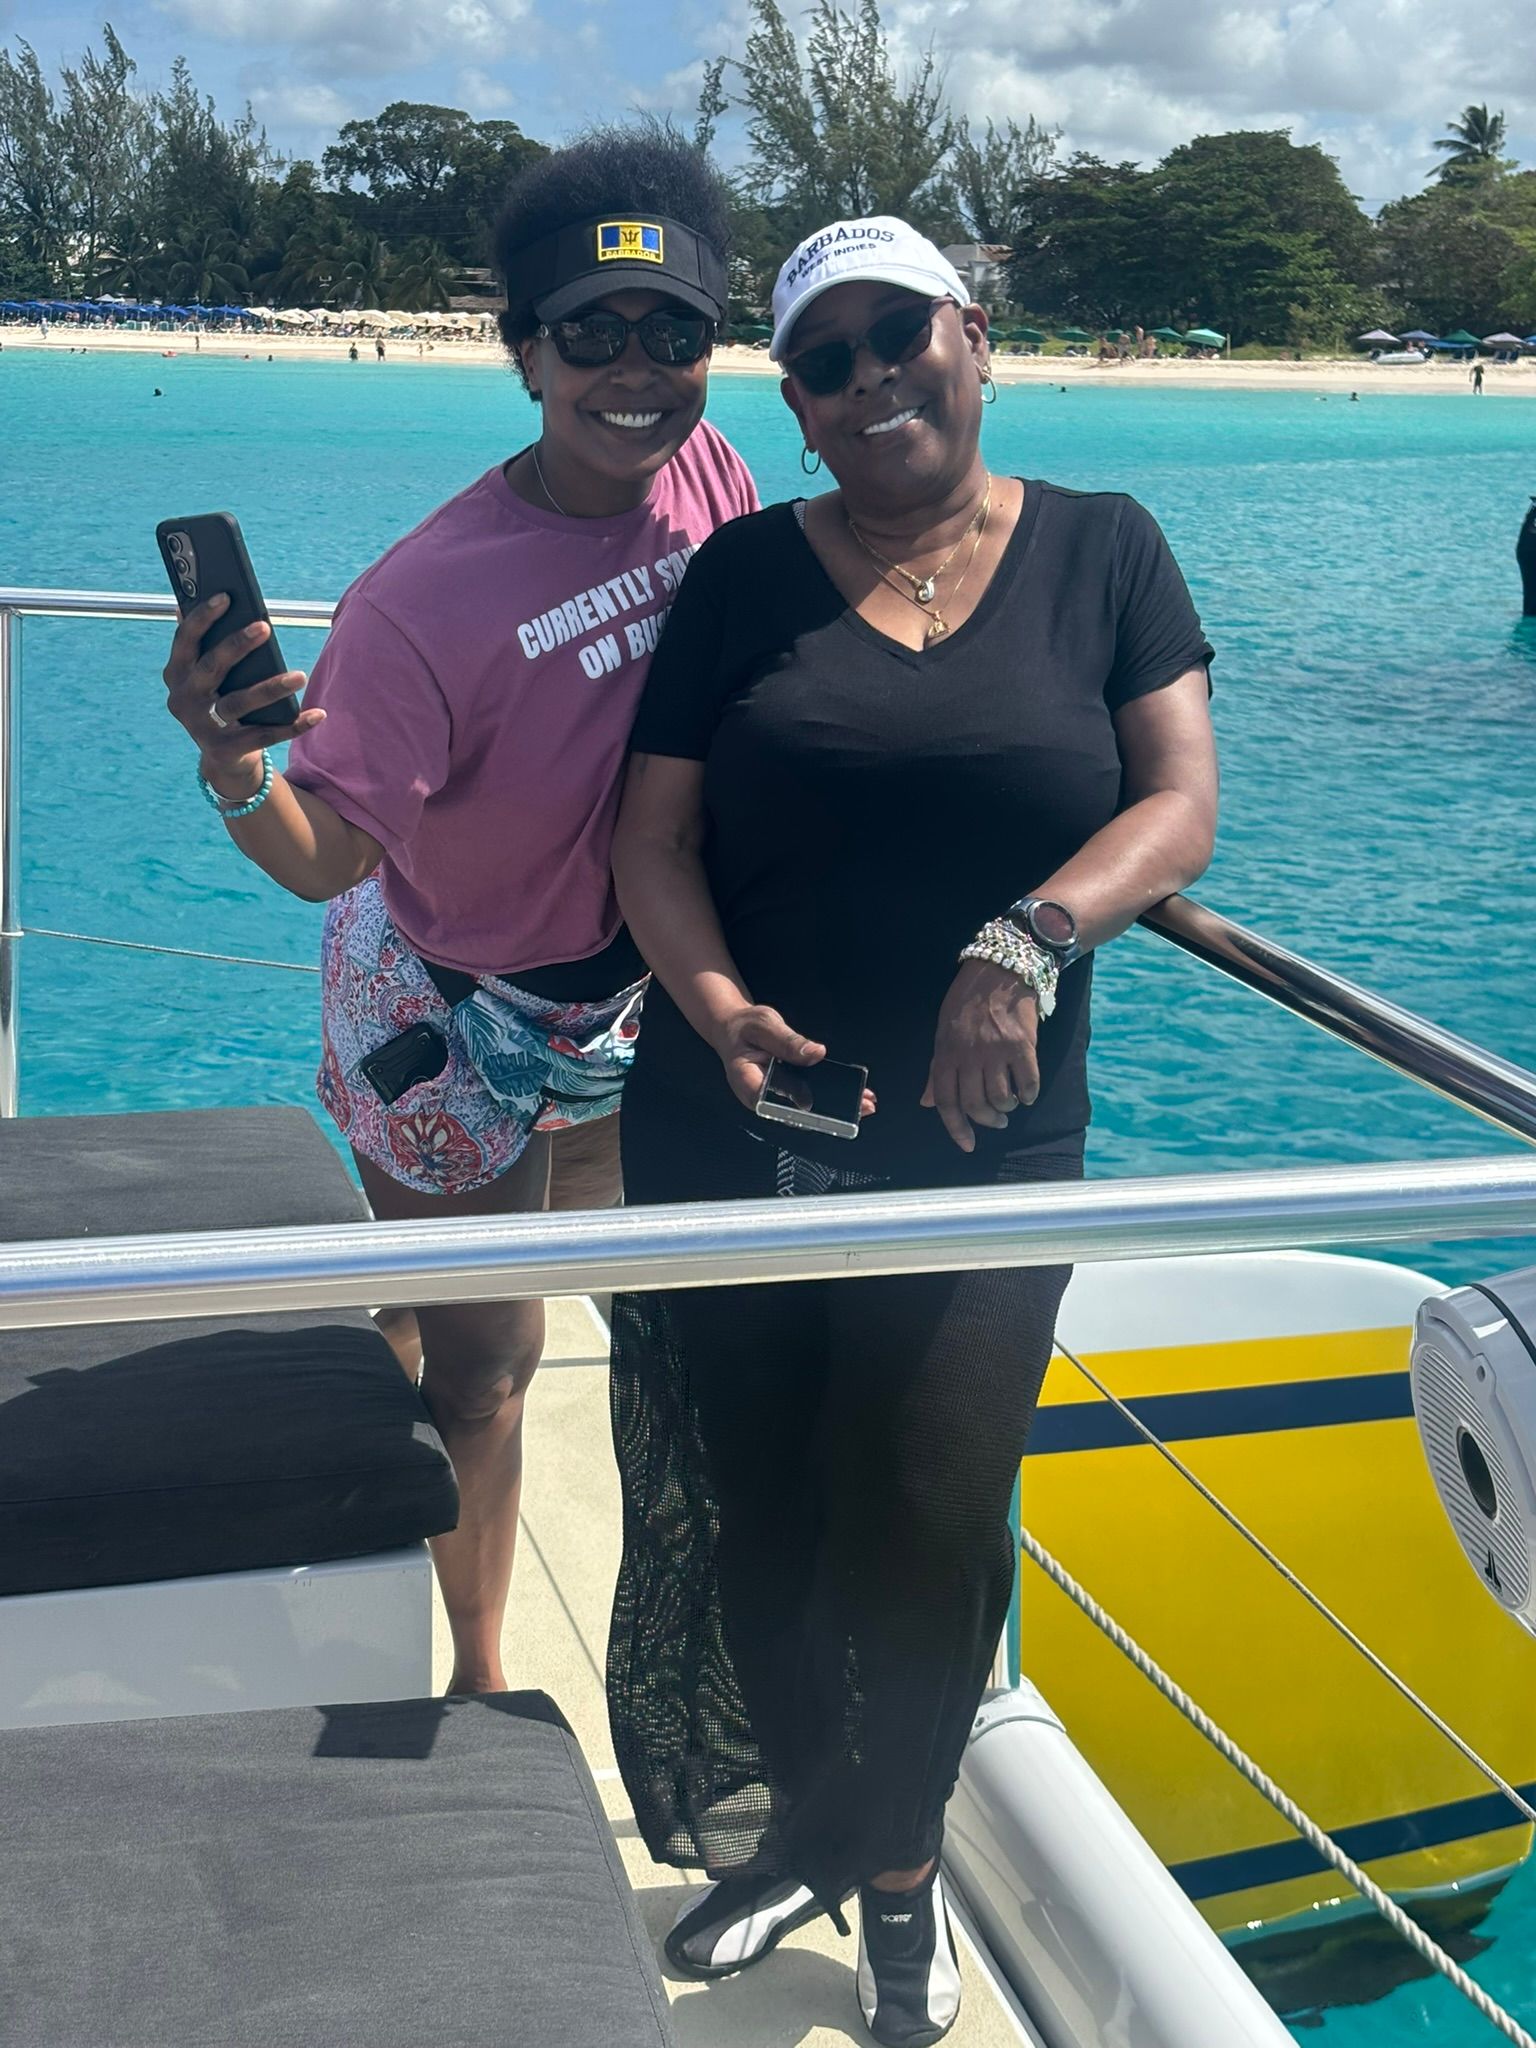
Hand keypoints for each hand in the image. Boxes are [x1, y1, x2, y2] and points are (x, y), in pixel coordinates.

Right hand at [163, 593, 320, 799]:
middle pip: (211, 667)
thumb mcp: (206, 675)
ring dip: (271, 688)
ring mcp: (203, 726)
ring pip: (239, 703)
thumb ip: (207, 644)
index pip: (185, 640)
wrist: (222, 757)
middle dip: (237, 645)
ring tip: (300, 675)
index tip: (226, 596)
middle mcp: (184, 700)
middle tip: (265, 626)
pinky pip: (265, 736)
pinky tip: (317, 714)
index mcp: (176, 674)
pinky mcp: (227, 749)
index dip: (203, 617)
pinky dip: (293, 725)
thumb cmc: (218, 700)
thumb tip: (205, 598)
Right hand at [713, 1005, 876, 1118]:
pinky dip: (832, 1095)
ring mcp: (776, 1098)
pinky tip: (855, 1093)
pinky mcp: (788, 1092)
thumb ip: (787, 1041)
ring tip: (865, 1103)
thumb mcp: (764, 1025)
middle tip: (860, 1108)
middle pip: (797, 1113)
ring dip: (837, 1108)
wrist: (734, 1028)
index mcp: (748, 1084)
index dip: (799, 1111)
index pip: (773, 1105)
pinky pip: (811, 1097)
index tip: (822, 1108)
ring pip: (807, 1109)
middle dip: (830, 1114)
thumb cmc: (744, 1027)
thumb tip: (815, 1053)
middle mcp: (762, 1098)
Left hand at [921, 958, 1040, 1152]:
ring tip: (1010, 1103)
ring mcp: (996, 1051)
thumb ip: (938, 1069)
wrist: (998, 970)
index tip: (968, 1144)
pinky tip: (1027, 1092)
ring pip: (1001, 1097)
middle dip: (987, 1120)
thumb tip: (927, 1102)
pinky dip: (1028, 1093)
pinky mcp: (1022, 1045)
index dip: (956, 1128)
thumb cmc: (966, 1001)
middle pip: (975, 1104)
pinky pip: (1027, 1082)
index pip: (946, 1101)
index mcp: (946, 1053)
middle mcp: (969, 1055)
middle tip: (997, 1120)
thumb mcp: (943, 1032)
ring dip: (1007, 1107)